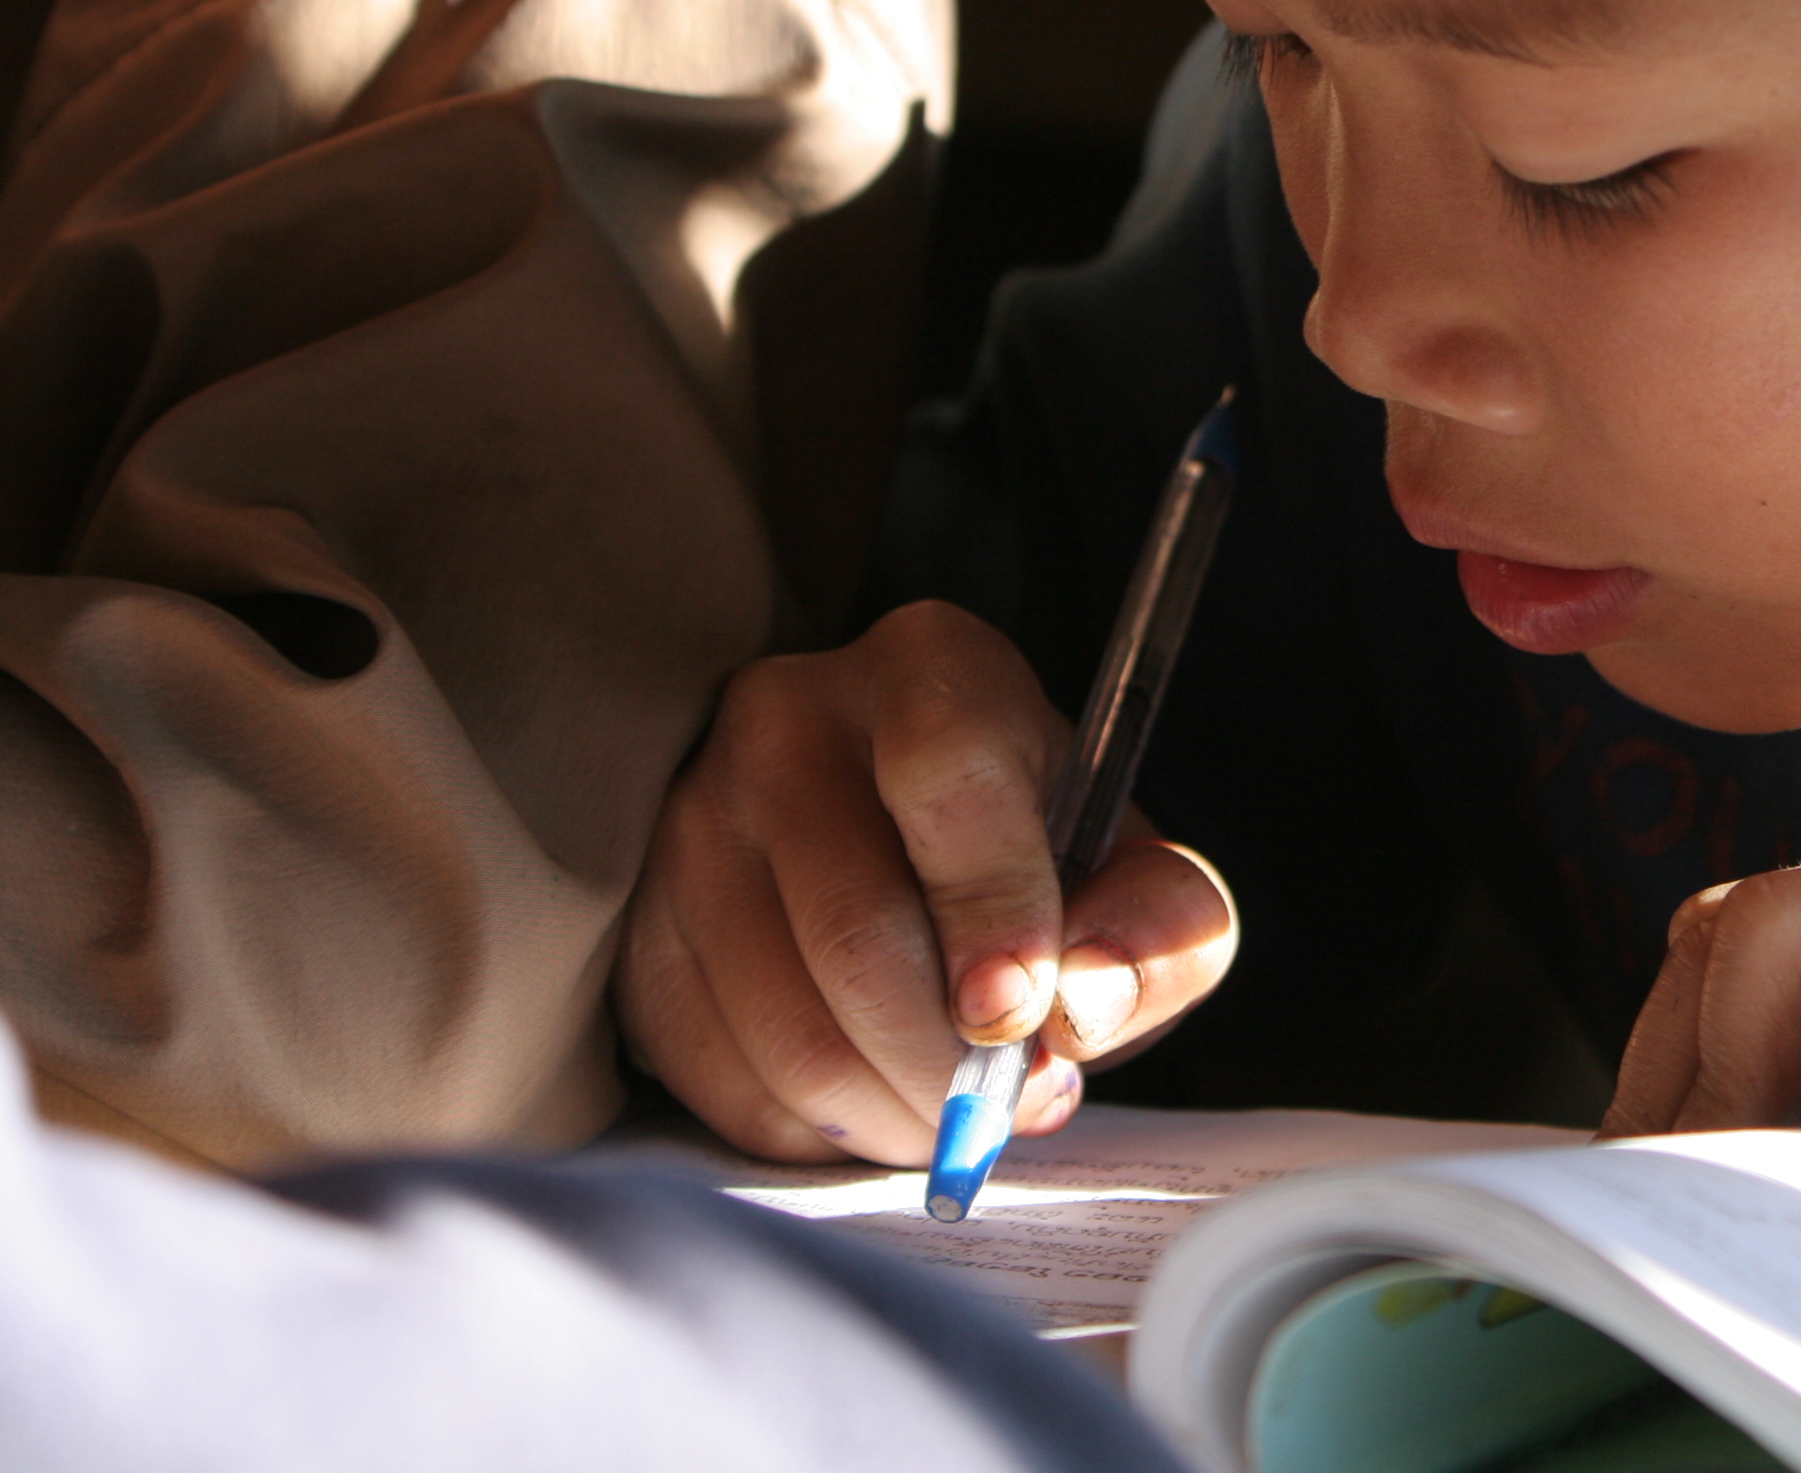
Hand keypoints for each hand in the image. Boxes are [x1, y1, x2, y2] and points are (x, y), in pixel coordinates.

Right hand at [615, 600, 1238, 1163]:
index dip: (994, 907)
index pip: (949, 772)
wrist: (902, 847)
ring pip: (785, 1024)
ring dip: (891, 1113)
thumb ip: (1160, 926)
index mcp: (930, 670)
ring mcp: (690, 822)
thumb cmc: (1033, 856)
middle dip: (951, 1063)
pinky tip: (874, 1106)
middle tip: (1007, 1106)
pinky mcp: (640, 927)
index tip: (1022, 1014)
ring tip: (953, 1116)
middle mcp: (786, 722)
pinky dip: (816, 1130)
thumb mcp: (1134, 868)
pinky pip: (720, 1077)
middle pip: (856, 933)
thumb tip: (1081, 1005)